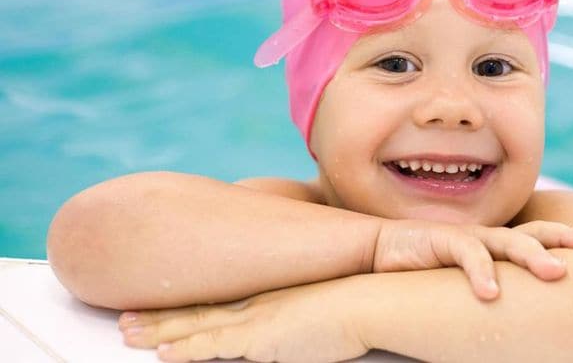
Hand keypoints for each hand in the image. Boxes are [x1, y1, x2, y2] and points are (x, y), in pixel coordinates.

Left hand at [120, 279, 364, 362]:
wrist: (372, 301)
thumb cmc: (360, 306)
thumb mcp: (325, 311)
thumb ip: (302, 322)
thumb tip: (299, 329)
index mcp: (269, 296)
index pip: (217, 303)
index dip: (185, 307)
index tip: (159, 308)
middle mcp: (256, 304)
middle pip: (197, 311)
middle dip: (157, 317)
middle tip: (123, 320)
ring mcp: (256, 319)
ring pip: (195, 326)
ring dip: (158, 330)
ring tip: (126, 333)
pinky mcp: (261, 337)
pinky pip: (214, 344)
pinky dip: (186, 349)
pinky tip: (163, 353)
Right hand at [373, 219, 572, 299]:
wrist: (381, 252)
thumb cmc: (429, 270)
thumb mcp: (470, 279)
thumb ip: (499, 288)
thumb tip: (523, 315)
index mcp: (501, 243)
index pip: (544, 236)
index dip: (572, 238)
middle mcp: (491, 236)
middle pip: (538, 232)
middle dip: (568, 237)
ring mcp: (470, 236)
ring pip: (510, 241)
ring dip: (535, 256)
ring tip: (557, 273)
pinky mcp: (444, 240)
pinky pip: (468, 255)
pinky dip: (481, 273)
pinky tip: (491, 294)